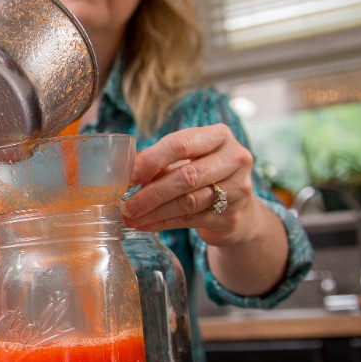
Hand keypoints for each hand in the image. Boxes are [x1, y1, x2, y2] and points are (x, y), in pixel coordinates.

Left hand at [121, 124, 261, 245]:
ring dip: (154, 212)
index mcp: (219, 136)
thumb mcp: (187, 160)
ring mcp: (237, 189)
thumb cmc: (204, 176)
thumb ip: (159, 161)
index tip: (129, 176)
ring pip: (188, 201)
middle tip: (126, 205)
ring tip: (130, 218)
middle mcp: (234, 159)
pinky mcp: (230, 216)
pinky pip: (190, 220)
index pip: (181, 144)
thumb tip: (122, 168)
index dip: (152, 160)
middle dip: (151, 192)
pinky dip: (162, 223)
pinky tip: (144, 225)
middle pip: (187, 176)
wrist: (238, 209)